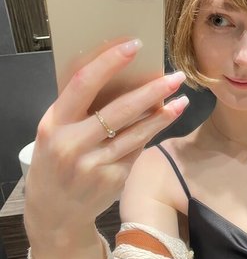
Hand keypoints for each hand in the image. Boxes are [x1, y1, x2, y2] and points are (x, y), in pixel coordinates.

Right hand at [24, 39, 187, 243]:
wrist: (54, 212)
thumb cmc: (54, 161)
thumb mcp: (53, 132)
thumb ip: (77, 109)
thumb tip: (118, 75)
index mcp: (54, 124)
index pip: (82, 84)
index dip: (109, 62)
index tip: (133, 46)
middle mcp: (73, 144)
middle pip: (119, 110)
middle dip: (152, 91)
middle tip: (175, 76)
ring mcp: (95, 165)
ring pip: (137, 133)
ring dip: (163, 115)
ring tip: (181, 100)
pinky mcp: (113, 180)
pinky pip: (137, 150)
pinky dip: (151, 133)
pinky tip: (164, 120)